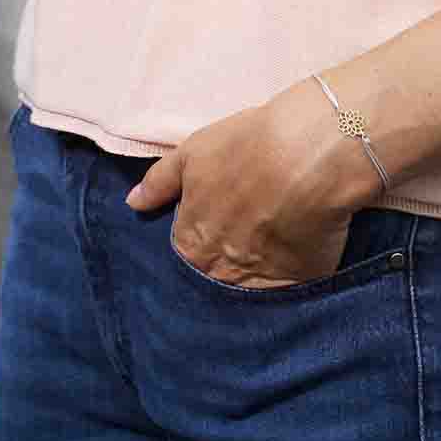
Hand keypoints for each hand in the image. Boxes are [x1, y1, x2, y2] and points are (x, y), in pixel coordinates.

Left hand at [126, 86, 384, 289]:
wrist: (307, 154)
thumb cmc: (245, 147)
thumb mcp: (191, 154)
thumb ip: (159, 183)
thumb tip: (133, 204)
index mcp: (190, 244)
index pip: (185, 254)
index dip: (201, 236)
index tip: (218, 220)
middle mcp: (220, 273)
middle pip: (216, 277)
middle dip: (225, 262)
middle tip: (246, 232)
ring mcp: (260, 285)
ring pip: (250, 290)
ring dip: (255, 274)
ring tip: (272, 244)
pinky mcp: (300, 286)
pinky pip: (288, 294)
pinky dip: (289, 280)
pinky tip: (296, 254)